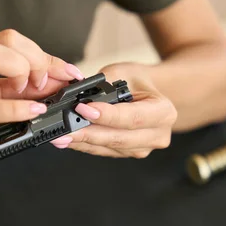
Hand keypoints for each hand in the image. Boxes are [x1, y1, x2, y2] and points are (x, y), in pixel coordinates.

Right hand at [0, 29, 83, 158]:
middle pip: (8, 39)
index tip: (66, 71)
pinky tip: (32, 111)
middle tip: (44, 84)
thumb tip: (56, 82)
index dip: (45, 55)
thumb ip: (20, 86)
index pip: (13, 40)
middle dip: (36, 59)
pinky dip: (16, 108)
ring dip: (24, 72)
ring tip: (31, 93)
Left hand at [50, 62, 176, 157]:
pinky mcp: (127, 153)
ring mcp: (143, 147)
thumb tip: (78, 94)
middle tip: (65, 130)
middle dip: (88, 133)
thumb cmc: (139, 82)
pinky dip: (85, 145)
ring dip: (82, 142)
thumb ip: (105, 84)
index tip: (83, 109)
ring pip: (108, 147)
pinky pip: (104, 151)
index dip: (106, 116)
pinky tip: (69, 140)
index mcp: (164, 112)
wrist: (150, 95)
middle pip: (118, 138)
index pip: (132, 117)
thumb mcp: (125, 72)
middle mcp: (157, 134)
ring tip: (60, 136)